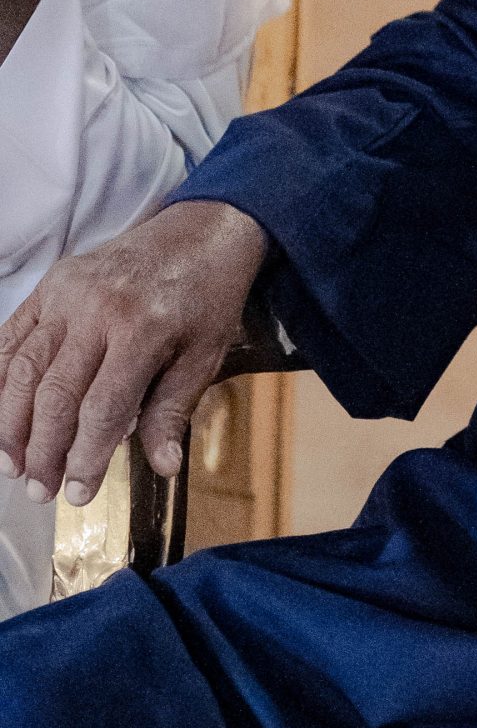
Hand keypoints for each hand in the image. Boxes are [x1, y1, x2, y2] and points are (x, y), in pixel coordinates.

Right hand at [0, 200, 269, 508]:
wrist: (199, 234)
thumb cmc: (205, 298)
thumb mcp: (205, 355)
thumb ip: (174, 410)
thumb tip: (162, 466)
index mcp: (142, 328)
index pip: (102, 408)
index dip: (84, 457)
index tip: (77, 494)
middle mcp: (97, 309)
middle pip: (55, 393)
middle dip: (42, 450)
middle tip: (39, 489)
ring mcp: (68, 293)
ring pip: (22, 367)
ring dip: (10, 422)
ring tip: (11, 464)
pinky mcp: (51, 284)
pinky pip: (11, 335)